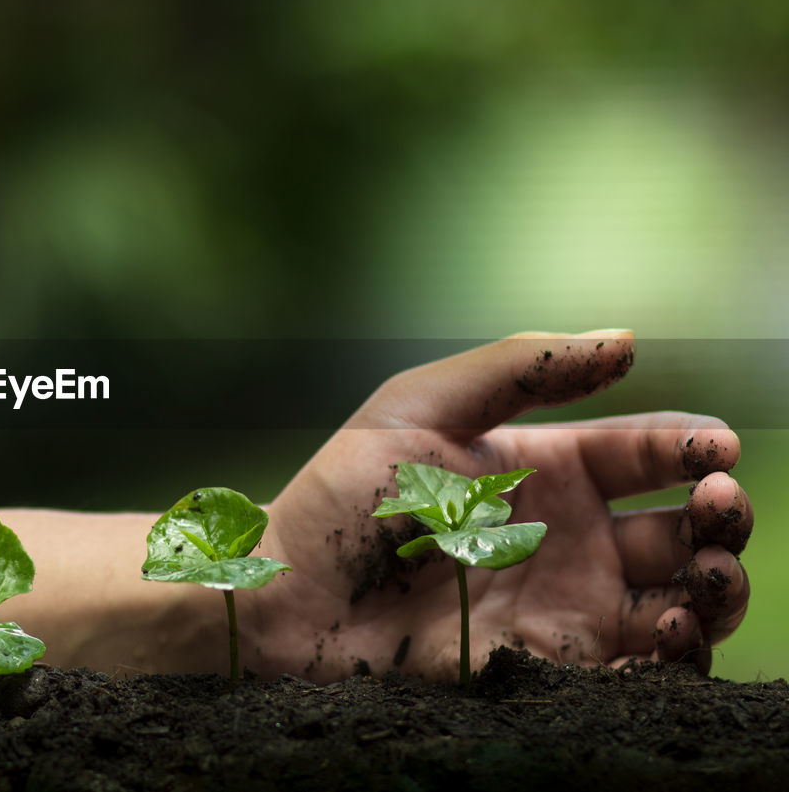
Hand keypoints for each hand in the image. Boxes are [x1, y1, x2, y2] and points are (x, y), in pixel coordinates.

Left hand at [254, 330, 750, 681]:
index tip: (714, 451)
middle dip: (719, 517)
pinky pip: (637, 670)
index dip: (690, 447)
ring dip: (714, 589)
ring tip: (705, 575)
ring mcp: (561, 605)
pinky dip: (675, 657)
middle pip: (680, 528)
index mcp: (543, 468)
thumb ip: (517, 368)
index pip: (643, 451)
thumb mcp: (419, 409)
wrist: (291, 598)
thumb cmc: (342, 498)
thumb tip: (628, 341)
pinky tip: (668, 630)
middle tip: (717, 509)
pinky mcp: (547, 668)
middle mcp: (566, 537)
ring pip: (679, 601)